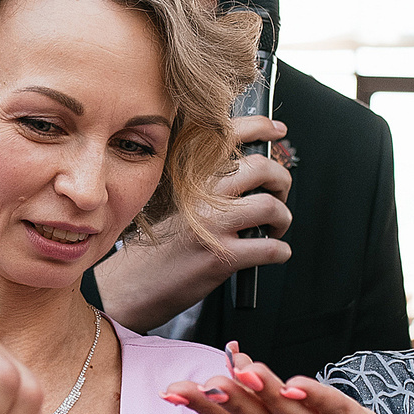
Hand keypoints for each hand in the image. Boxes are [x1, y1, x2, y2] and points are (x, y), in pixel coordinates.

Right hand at [93, 116, 291, 330]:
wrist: (130, 286)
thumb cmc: (153, 250)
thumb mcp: (173, 206)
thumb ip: (206, 190)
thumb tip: (248, 181)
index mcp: (189, 179)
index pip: (229, 137)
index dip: (261, 127)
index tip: (276, 130)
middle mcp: (200, 197)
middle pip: (260, 167)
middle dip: (281, 180)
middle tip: (280, 193)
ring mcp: (211, 226)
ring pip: (270, 206)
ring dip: (283, 218)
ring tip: (276, 228)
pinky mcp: (220, 257)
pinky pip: (269, 248)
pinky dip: (280, 251)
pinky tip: (275, 252)